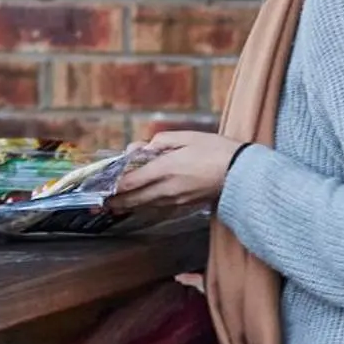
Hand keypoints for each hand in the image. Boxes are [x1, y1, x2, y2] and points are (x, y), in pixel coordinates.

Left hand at [107, 130, 245, 212]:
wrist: (243, 174)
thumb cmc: (215, 150)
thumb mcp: (186, 137)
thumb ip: (160, 142)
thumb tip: (140, 149)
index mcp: (166, 169)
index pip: (132, 181)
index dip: (114, 186)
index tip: (100, 187)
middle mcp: (168, 188)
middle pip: (135, 198)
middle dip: (116, 202)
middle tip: (100, 204)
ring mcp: (177, 199)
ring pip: (146, 205)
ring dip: (129, 205)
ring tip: (114, 205)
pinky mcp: (185, 205)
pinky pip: (159, 206)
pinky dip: (146, 205)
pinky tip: (140, 203)